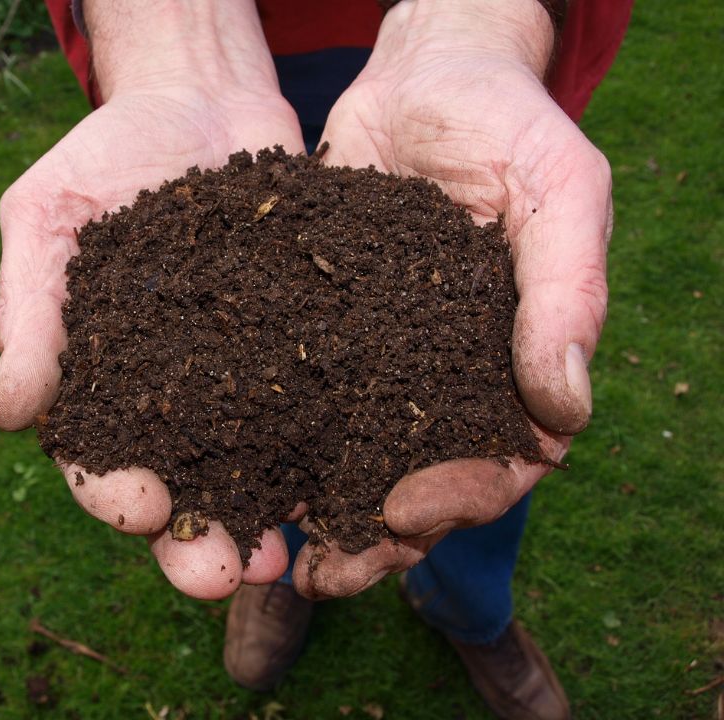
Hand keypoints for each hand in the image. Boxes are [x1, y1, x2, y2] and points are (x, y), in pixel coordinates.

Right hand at [0, 1, 303, 598]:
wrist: (198, 100)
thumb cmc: (105, 156)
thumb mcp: (47, 217)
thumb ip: (30, 313)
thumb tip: (7, 413)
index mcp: (101, 382)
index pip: (98, 458)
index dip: (115, 493)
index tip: (142, 509)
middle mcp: (174, 397)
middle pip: (182, 488)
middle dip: (198, 540)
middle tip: (224, 574)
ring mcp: (243, 378)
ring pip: (254, 469)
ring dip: (269, 519)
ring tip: (289, 556)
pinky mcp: (302, 349)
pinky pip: (318, 408)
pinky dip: (331, 450)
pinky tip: (352, 481)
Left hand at [291, 0, 612, 598]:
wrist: (422, 76)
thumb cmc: (506, 123)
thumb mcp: (557, 190)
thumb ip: (567, 293)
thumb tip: (565, 411)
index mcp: (512, 365)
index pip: (500, 461)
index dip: (460, 497)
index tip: (404, 511)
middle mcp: (442, 377)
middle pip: (417, 482)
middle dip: (374, 535)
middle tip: (324, 573)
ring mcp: (378, 361)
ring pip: (349, 457)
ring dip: (313, 511)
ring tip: (267, 551)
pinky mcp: (317, 334)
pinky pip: (293, 399)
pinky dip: (265, 441)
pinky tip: (228, 472)